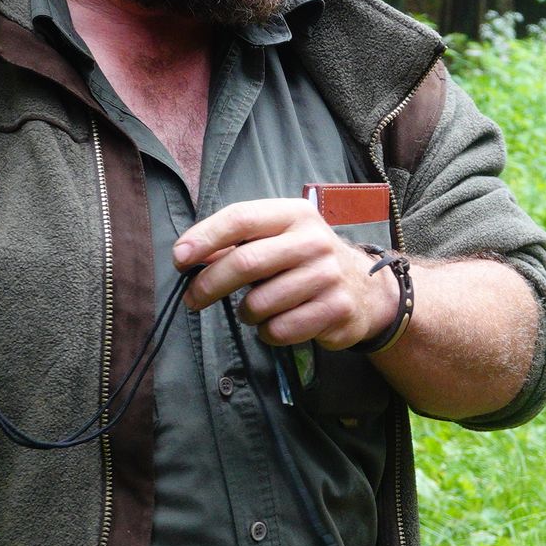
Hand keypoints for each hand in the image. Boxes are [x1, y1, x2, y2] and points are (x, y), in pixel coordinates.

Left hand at [174, 198, 396, 350]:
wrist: (366, 288)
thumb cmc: (305, 259)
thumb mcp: (278, 238)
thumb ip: (238, 242)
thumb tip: (189, 257)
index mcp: (294, 214)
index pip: (241, 218)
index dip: (205, 237)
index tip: (179, 257)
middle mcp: (314, 240)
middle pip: (246, 263)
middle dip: (209, 284)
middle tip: (192, 298)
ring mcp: (328, 276)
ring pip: (260, 304)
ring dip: (245, 312)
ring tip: (255, 308)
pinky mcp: (336, 310)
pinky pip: (280, 330)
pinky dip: (267, 332)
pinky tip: (277, 323)